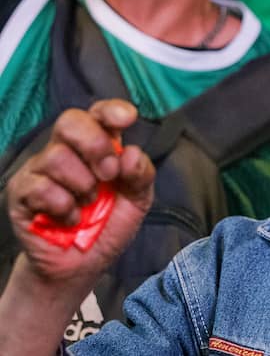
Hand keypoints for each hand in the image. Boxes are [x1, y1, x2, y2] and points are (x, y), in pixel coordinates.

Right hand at [7, 100, 154, 282]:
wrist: (82, 266)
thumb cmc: (108, 226)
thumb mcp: (137, 201)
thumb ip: (141, 175)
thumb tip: (131, 154)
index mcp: (97, 145)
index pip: (98, 113)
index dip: (111, 110)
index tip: (127, 118)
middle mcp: (67, 150)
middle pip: (70, 121)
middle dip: (95, 145)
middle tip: (108, 175)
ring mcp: (40, 170)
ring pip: (57, 156)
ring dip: (82, 185)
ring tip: (88, 204)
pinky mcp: (21, 193)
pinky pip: (41, 187)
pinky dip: (64, 207)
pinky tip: (70, 218)